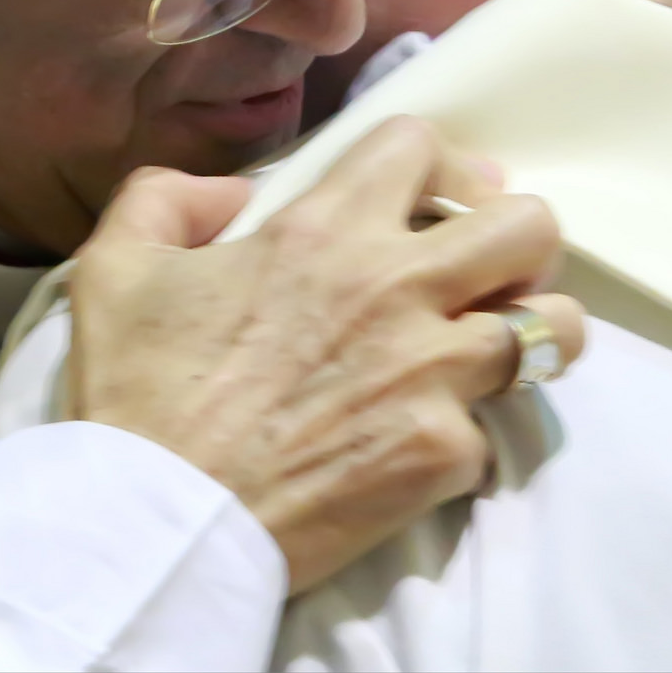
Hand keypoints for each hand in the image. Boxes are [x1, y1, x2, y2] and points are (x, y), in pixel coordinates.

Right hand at [67, 117, 584, 592]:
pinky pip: (496, 431)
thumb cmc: (136, 395)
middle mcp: (396, 288)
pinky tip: (422, 444)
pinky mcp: (443, 454)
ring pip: (555, 328)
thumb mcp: (116, 266)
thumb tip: (234, 195)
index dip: (438, 164)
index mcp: (324, 232)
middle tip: (485, 270)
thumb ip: (168, 197)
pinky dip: (465, 438)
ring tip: (489, 352)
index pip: (423, 146)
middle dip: (518, 241)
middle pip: (528, 226)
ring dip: (528, 335)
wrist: (154, 526)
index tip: (434, 198)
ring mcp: (431, 374)